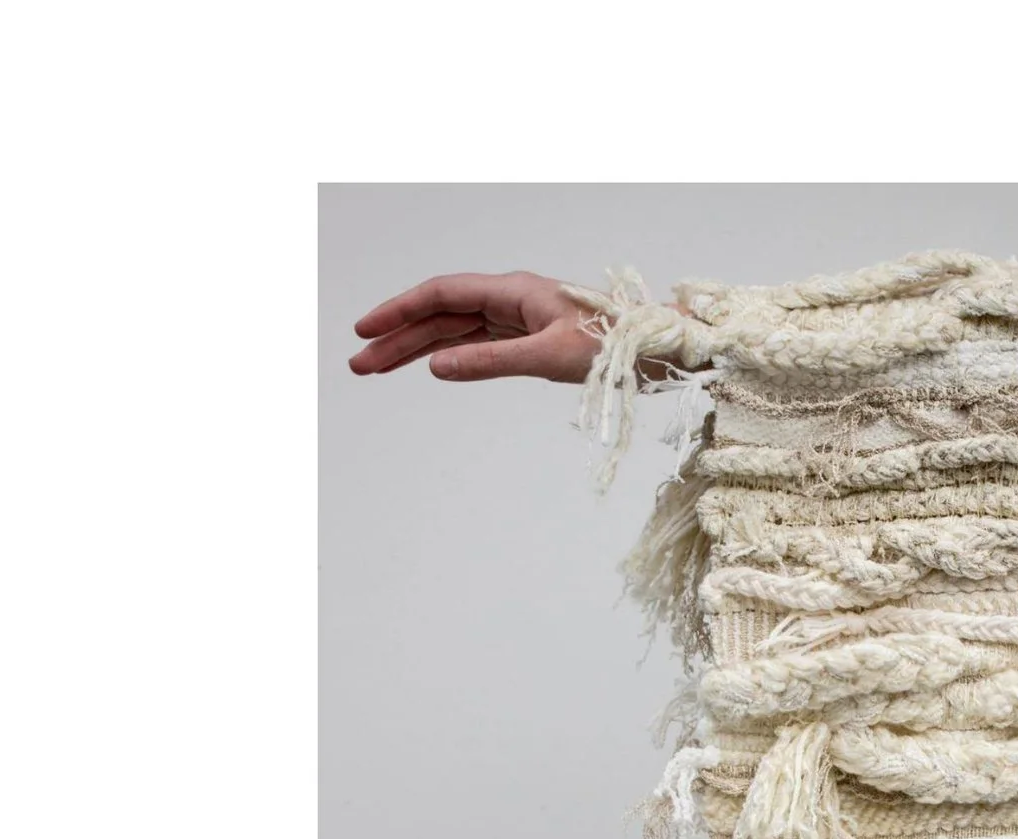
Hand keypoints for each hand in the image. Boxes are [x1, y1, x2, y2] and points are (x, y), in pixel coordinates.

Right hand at [348, 271, 600, 382]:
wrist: (656, 349)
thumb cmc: (614, 345)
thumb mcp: (549, 356)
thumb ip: (491, 363)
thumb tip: (437, 368)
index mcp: (512, 291)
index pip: (441, 294)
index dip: (400, 310)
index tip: (367, 330)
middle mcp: (509, 299)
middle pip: (439, 314)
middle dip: (398, 337)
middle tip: (360, 364)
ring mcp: (516, 318)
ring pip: (454, 331)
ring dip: (416, 348)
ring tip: (378, 369)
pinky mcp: (526, 338)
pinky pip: (475, 344)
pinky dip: (447, 355)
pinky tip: (426, 365)